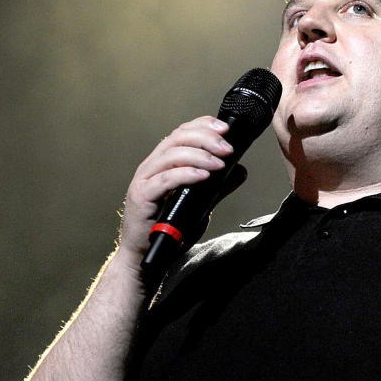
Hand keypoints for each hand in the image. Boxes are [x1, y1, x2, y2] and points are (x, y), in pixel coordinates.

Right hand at [117, 116, 237, 260]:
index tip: (226, 128)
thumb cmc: (170, 228)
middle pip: (177, 138)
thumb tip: (239, 170)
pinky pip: (164, 179)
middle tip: (228, 148)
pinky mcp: (141, 197)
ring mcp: (144, 180)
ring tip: (220, 164)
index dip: (203, 125)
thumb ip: (217, 186)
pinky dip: (186, 174)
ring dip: (200, 156)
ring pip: (171, 155)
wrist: (148, 255)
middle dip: (206, 138)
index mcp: (163, 162)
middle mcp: (152, 166)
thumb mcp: (201, 203)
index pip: (181, 132)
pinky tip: (204, 176)